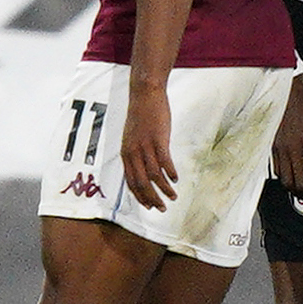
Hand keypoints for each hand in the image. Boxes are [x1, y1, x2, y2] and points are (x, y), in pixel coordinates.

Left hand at [120, 83, 179, 210]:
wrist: (144, 94)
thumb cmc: (140, 115)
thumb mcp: (132, 137)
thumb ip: (136, 153)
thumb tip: (143, 168)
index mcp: (126, 153)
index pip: (131, 183)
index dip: (140, 197)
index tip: (149, 206)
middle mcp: (133, 153)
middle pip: (142, 184)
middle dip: (152, 199)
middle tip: (162, 208)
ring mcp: (145, 147)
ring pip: (154, 176)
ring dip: (164, 190)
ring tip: (173, 197)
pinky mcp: (158, 140)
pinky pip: (165, 162)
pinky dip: (171, 174)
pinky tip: (176, 179)